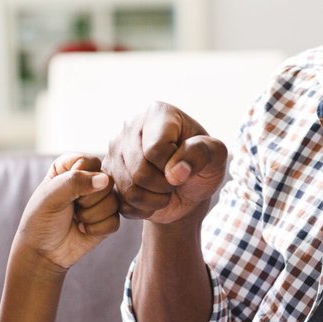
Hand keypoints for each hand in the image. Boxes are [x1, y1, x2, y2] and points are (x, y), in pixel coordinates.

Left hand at [16, 154, 119, 270]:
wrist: (43, 252)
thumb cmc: (41, 220)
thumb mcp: (51, 197)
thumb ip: (75, 182)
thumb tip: (105, 180)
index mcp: (72, 166)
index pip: (90, 163)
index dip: (79, 180)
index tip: (61, 193)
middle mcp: (89, 179)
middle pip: (107, 181)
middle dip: (87, 200)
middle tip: (71, 208)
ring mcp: (101, 200)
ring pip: (114, 202)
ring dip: (91, 216)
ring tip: (76, 219)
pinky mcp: (108, 219)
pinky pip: (115, 220)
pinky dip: (97, 229)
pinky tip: (83, 230)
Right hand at [103, 102, 227, 224]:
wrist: (186, 190)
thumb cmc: (203, 166)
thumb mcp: (216, 157)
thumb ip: (202, 154)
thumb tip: (175, 172)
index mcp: (158, 113)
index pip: (155, 149)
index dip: (174, 167)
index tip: (185, 166)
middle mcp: (130, 125)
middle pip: (140, 170)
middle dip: (164, 186)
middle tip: (175, 182)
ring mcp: (114, 149)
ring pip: (129, 188)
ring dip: (154, 200)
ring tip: (165, 190)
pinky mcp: (106, 173)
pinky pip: (120, 201)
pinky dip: (141, 208)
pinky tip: (151, 199)